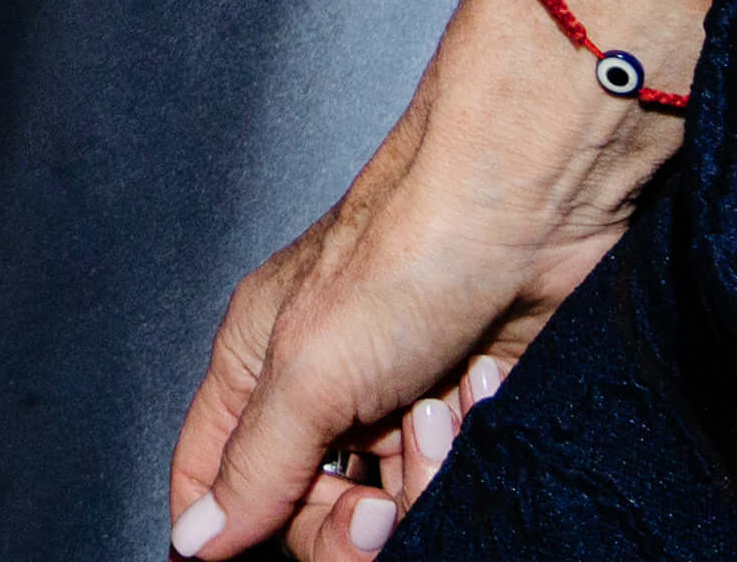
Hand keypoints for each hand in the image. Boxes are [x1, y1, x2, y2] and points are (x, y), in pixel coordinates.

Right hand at [162, 62, 661, 559]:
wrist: (540, 208)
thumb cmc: (413, 248)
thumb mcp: (311, 369)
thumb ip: (254, 464)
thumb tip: (197, 539)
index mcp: (257, 368)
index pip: (214, 479)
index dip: (232, 527)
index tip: (272, 546)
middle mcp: (320, 395)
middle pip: (306, 516)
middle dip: (349, 522)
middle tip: (382, 502)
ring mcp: (394, 408)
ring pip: (389, 511)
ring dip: (422, 478)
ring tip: (442, 413)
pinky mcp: (461, 415)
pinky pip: (451, 487)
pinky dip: (468, 455)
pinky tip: (479, 398)